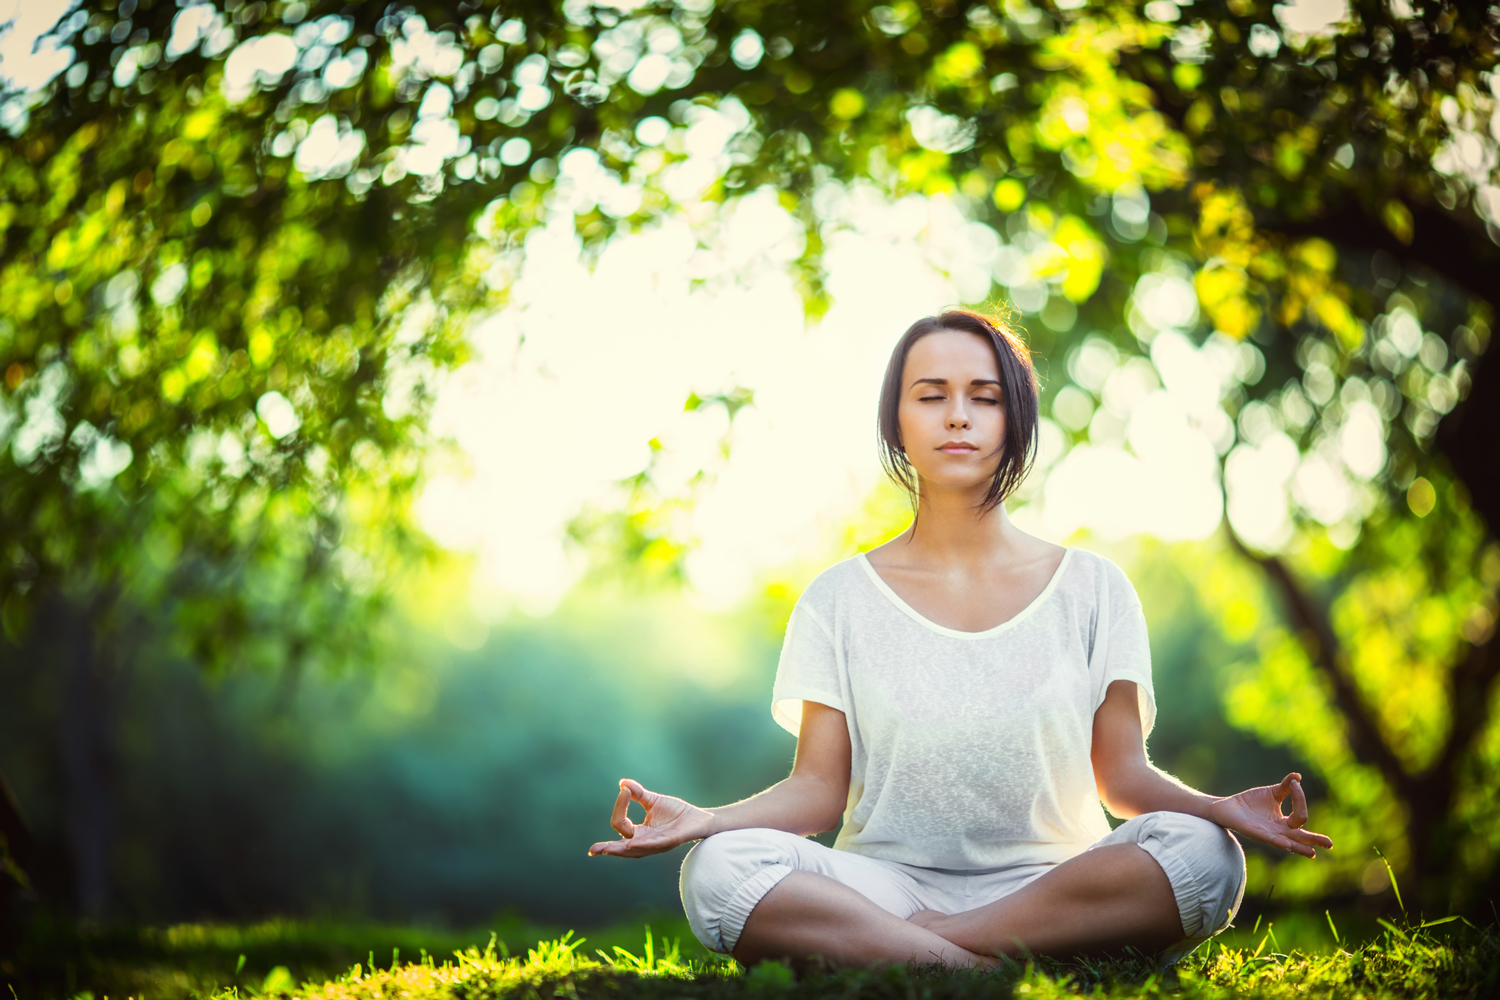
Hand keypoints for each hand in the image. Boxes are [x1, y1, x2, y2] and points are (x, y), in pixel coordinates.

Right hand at [587, 779, 715, 857]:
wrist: (699, 818)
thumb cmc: (676, 813)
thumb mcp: (653, 801)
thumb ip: (638, 794)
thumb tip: (622, 783)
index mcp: (639, 833)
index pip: (620, 825)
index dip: (620, 807)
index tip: (624, 790)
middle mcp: (645, 842)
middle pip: (621, 847)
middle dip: (607, 848)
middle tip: (593, 850)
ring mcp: (657, 844)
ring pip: (635, 850)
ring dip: (620, 849)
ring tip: (606, 850)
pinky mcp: (670, 841)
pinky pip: (653, 844)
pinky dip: (642, 844)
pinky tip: (632, 844)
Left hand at [1207, 772, 1332, 857]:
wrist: (1227, 806)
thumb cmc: (1250, 802)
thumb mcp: (1272, 793)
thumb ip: (1286, 787)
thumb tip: (1298, 776)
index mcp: (1283, 823)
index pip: (1300, 815)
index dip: (1300, 798)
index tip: (1294, 784)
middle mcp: (1278, 831)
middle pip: (1300, 838)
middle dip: (1314, 840)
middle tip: (1330, 844)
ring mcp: (1267, 834)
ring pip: (1287, 843)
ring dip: (1299, 847)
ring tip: (1312, 853)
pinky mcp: (1254, 833)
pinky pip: (1269, 839)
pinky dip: (1278, 841)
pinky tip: (1287, 845)